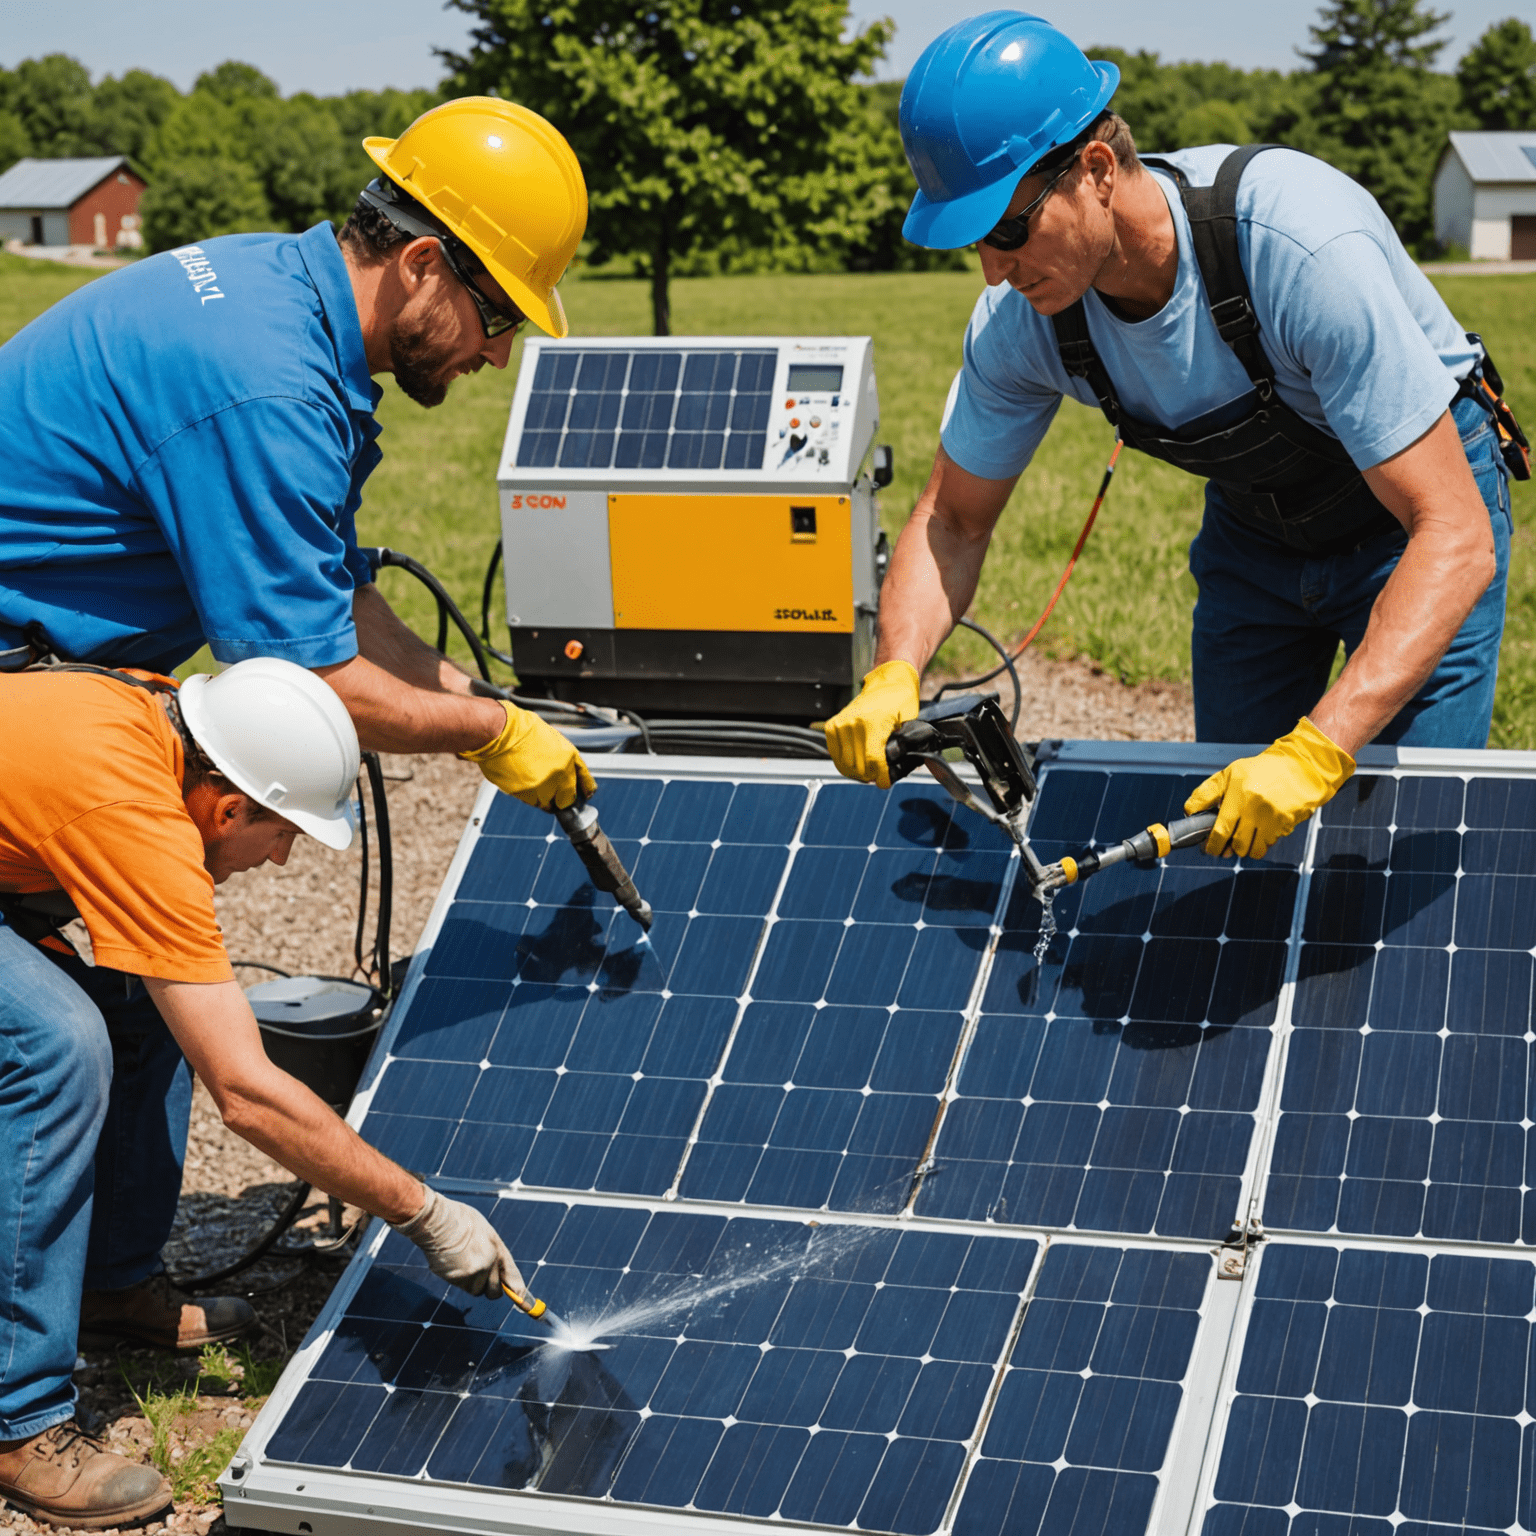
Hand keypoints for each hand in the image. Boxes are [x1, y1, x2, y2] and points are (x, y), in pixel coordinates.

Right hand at [391, 1186, 526, 1297]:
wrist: (436, 1221)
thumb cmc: (459, 1220)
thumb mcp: (484, 1230)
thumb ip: (494, 1250)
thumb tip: (498, 1269)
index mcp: (496, 1248)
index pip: (511, 1275)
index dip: (519, 1291)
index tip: (524, 1303)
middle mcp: (487, 1263)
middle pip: (494, 1291)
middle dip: (489, 1287)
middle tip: (480, 1274)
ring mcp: (471, 1273)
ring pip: (475, 1290)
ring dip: (471, 1282)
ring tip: (462, 1260)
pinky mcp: (455, 1279)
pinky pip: (461, 1286)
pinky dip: (458, 1279)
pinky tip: (452, 1261)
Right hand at [460, 700, 596, 810]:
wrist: (501, 732)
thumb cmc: (521, 730)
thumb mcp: (551, 739)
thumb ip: (561, 758)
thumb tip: (563, 772)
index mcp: (570, 756)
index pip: (585, 781)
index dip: (585, 790)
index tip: (585, 796)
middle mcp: (561, 773)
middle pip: (568, 800)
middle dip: (561, 799)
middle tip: (552, 794)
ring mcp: (544, 785)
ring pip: (548, 803)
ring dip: (541, 797)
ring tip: (529, 781)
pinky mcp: (527, 794)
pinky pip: (531, 802)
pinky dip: (527, 796)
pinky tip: (520, 781)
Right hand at [823, 660, 920, 789]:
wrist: (887, 682)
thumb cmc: (900, 700)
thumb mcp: (908, 722)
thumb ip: (902, 745)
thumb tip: (896, 768)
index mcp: (872, 722)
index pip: (872, 760)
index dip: (880, 776)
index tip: (885, 782)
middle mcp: (853, 723)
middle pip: (857, 765)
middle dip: (870, 776)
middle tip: (879, 776)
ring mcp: (840, 724)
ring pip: (844, 763)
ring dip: (857, 772)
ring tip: (869, 772)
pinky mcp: (832, 726)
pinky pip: (834, 754)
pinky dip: (844, 763)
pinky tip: (857, 763)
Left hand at [1185, 717, 1354, 858]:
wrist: (1301, 766)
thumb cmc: (1262, 770)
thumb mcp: (1230, 774)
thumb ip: (1207, 792)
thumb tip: (1189, 811)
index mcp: (1239, 796)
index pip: (1221, 831)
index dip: (1213, 845)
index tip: (1209, 849)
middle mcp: (1256, 809)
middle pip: (1238, 845)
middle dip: (1229, 850)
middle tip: (1225, 847)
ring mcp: (1273, 818)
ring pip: (1254, 850)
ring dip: (1246, 849)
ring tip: (1242, 840)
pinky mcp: (1287, 823)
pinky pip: (1270, 844)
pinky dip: (1262, 843)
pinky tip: (1260, 832)